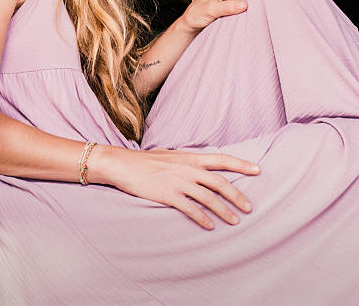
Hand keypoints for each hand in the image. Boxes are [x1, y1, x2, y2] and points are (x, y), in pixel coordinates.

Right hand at [110, 148, 259, 228]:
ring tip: (235, 221)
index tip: (258, 170)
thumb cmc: (144, 160)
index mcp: (189, 157)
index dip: (241, 164)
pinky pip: (190, 209)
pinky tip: (210, 226)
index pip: (221, 159)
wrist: (123, 164)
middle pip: (220, 182)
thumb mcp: (168, 155)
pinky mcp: (168, 194)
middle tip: (249, 208)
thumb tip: (196, 165)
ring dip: (224, 211)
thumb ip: (185, 161)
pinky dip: (202, 219)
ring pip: (209, 198)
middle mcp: (187, 168)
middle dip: (238, 196)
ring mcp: (178, 181)